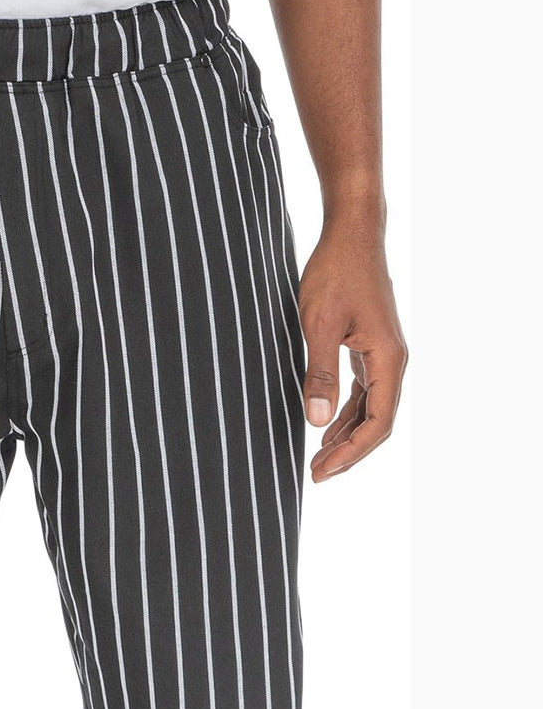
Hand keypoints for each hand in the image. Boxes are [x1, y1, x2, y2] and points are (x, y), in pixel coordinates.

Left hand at [298, 217, 406, 482]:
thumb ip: (319, 373)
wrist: (351, 233)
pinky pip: (364, 391)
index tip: (322, 469)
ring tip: (318, 458)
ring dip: (347, 436)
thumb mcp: (318, 324)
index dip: (352, 452)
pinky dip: (347, 413)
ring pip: (371, 409)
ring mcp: (383, 353)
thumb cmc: (335, 272)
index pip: (379, 422)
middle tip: (316, 474)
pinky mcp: (371, 346)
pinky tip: (327, 427)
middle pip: (378, 422)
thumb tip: (317, 421)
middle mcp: (393, 360)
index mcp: (387, 358)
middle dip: (348, 452)